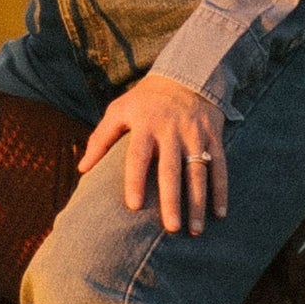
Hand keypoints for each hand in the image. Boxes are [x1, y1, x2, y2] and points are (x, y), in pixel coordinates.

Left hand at [78, 72, 227, 233]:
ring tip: (195, 230)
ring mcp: (195, 134)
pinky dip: (221, 189)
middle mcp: (171, 131)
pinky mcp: (213, 136)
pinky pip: (220, 166)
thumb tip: (82, 169)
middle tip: (170, 228)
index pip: (138, 156)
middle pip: (171, 169)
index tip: (133, 206)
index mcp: (145, 125)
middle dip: (172, 199)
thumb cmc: (146, 98)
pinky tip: (220, 213)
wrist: (188, 73)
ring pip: (198, 172)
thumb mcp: (120, 109)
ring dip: (198, 202)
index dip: (135, 180)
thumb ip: (101, 138)